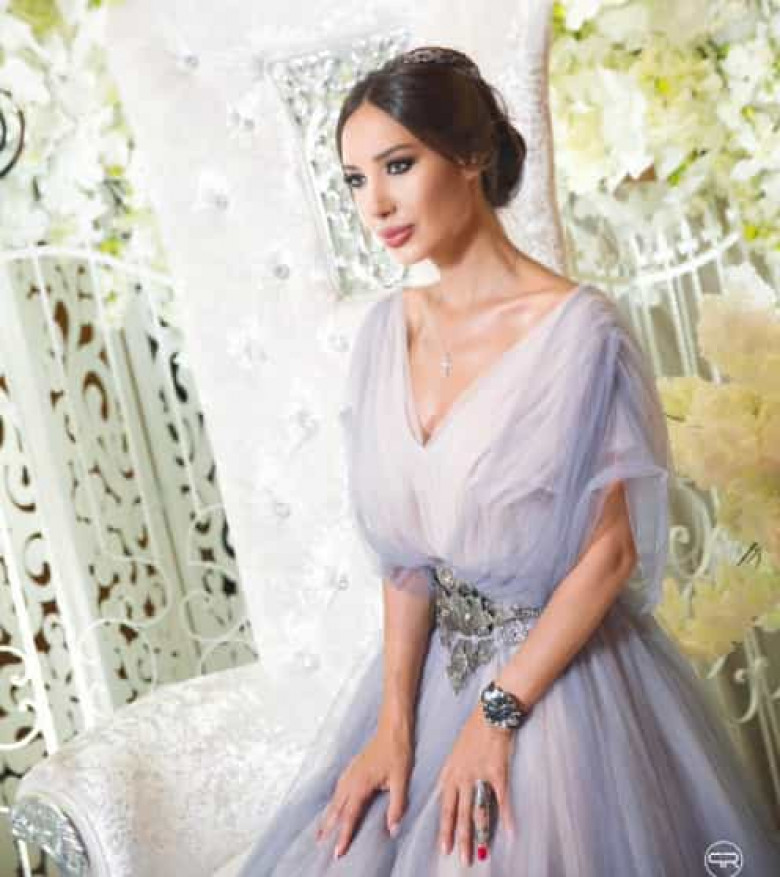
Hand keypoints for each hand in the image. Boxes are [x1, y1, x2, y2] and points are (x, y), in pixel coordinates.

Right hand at [316, 719, 413, 859]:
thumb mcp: (402, 780)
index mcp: (361, 784)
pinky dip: (334, 799)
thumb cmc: (398, 752)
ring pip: (335, 797)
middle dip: (328, 826)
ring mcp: (351, 771)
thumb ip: (397, 806)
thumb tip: (392, 829)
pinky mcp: (353, 767)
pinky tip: (335, 803)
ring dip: (328, 814)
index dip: (344, 835)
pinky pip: (339, 787)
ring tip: (321, 829)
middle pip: (336, 808)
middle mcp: (352, 779)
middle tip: (319, 843)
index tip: (338, 851)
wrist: (393, 729)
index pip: (350, 815)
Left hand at [436, 705, 516, 865]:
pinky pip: (502, 800)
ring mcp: (479, 776)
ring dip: (479, 835)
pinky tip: (511, 833)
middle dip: (460, 838)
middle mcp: (462, 777)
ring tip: (480, 854)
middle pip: (460, 814)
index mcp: (450, 773)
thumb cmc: (473, 732)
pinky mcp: (497, 773)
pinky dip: (507, 817)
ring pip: (478, 811)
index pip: (445, 806)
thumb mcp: (455, 753)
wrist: (490, 715)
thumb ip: (453, 774)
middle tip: (461, 858)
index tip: (444, 846)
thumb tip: (450, 793)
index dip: (445, 828)